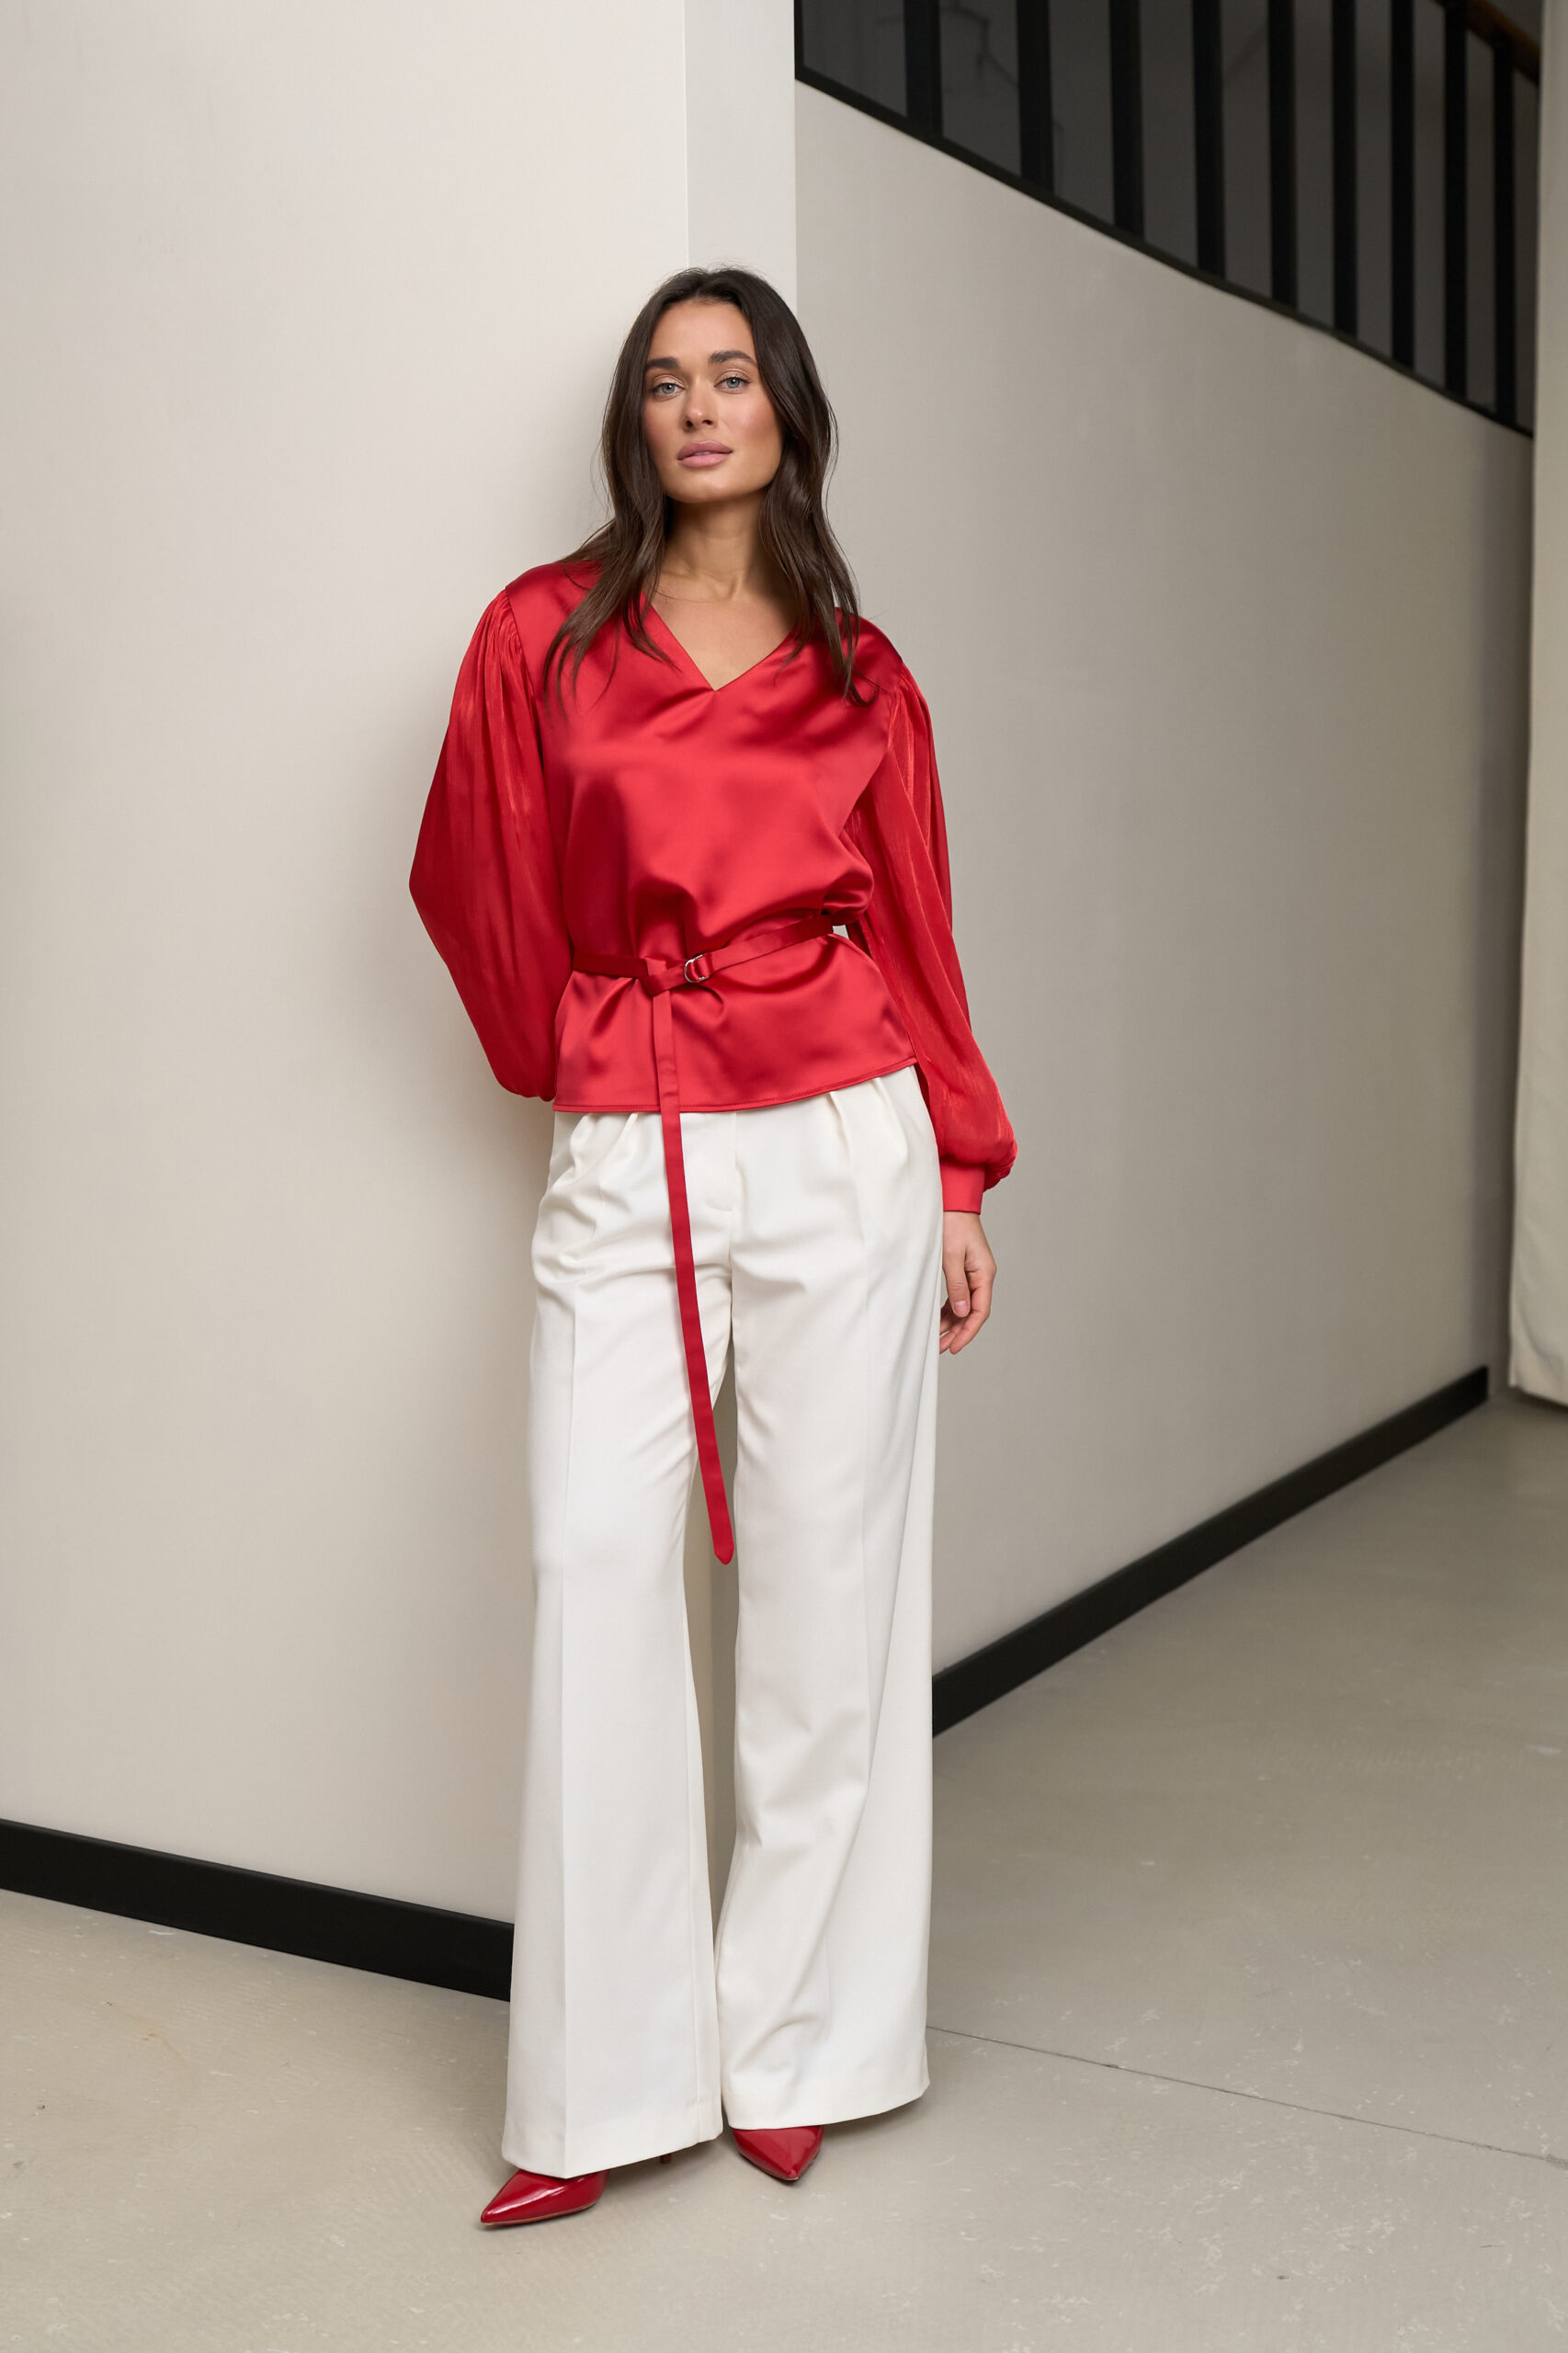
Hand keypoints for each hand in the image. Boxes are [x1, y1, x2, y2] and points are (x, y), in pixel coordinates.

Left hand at [940, 1211, 995, 1355]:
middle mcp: (982, 1276)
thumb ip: (956, 1286)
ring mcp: (974, 1274)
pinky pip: (958, 1296)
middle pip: (973, 1312)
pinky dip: (948, 1310)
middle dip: (958, 1332)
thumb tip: (960, 1313)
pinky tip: (938, 1320)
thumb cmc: (952, 1225)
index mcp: (984, 1274)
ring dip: (952, 1323)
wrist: (952, 1203)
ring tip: (938, 1339)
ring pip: (965, 1306)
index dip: (967, 1332)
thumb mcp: (951, 1257)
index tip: (955, 1347)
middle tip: (942, 1349)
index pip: (980, 1311)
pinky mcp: (964, 1270)